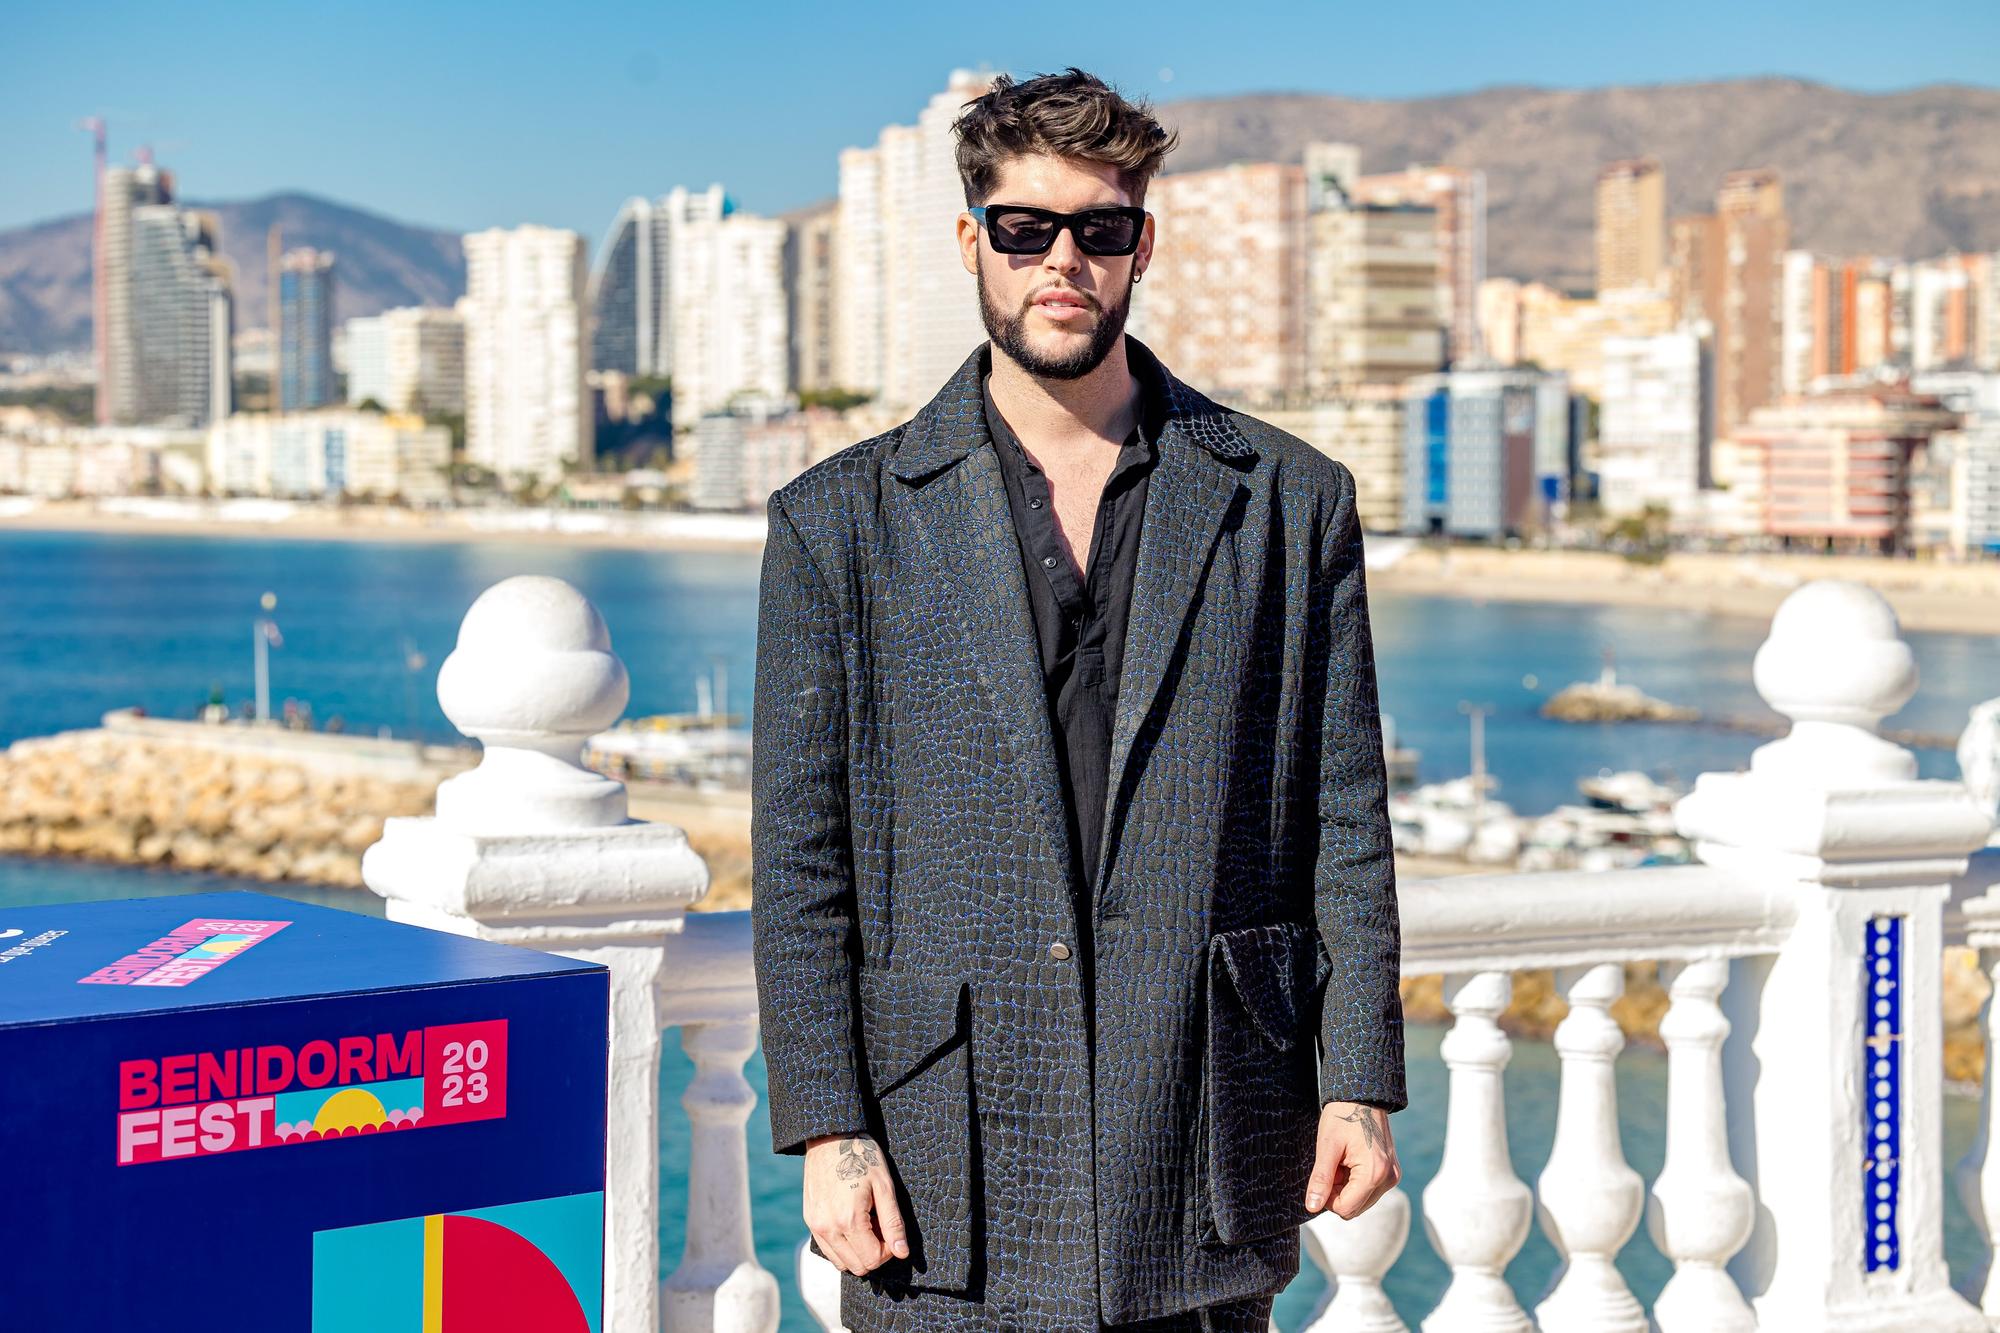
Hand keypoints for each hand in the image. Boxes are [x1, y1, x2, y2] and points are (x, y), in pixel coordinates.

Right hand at [803, 1131, 909, 1274]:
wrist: (829, 1137)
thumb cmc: (861, 1156)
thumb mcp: (884, 1186)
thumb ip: (893, 1222)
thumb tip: (902, 1252)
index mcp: (848, 1220)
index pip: (872, 1259)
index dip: (889, 1251)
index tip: (892, 1232)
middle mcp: (827, 1228)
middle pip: (857, 1266)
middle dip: (874, 1253)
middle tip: (881, 1227)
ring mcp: (815, 1226)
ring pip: (841, 1262)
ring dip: (858, 1252)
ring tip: (867, 1225)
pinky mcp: (810, 1221)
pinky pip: (828, 1250)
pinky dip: (843, 1247)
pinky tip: (852, 1224)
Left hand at [1304, 1100, 1399, 1218]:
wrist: (1362, 1097)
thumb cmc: (1342, 1117)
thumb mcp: (1327, 1147)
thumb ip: (1321, 1179)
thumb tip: (1312, 1207)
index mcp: (1374, 1174)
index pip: (1345, 1209)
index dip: (1327, 1198)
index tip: (1323, 1176)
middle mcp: (1388, 1179)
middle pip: (1354, 1209)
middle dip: (1337, 1193)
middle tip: (1332, 1166)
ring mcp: (1392, 1176)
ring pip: (1361, 1202)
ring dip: (1346, 1188)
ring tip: (1341, 1162)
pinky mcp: (1391, 1172)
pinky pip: (1369, 1191)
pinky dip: (1355, 1182)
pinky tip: (1350, 1162)